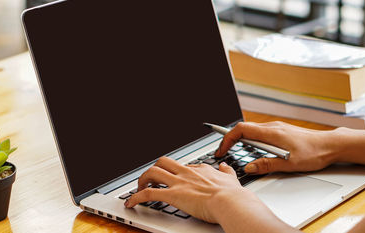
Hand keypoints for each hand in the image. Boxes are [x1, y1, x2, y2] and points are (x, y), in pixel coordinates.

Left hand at [124, 157, 254, 222]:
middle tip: (151, 180)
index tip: (173, 178)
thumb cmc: (233, 195)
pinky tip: (130, 203)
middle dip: (154, 170)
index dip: (175, 172)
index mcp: (200, 169)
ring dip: (142, 180)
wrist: (231, 202)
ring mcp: (178, 182)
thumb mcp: (231, 179)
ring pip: (152, 172)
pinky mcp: (172, 195)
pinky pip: (148, 194)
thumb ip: (226, 172)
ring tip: (138, 189)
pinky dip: (135, 197)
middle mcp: (187, 173)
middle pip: (163, 162)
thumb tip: (224, 166)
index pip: (183, 166)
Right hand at [216, 121, 335, 174]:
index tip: (222, 149)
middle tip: (223, 151)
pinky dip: (250, 139)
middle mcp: (272, 127)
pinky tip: (253, 149)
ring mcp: (276, 128)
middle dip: (230, 139)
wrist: (331, 145)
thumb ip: (266, 165)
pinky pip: (260, 132)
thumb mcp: (288, 164)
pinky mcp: (281, 131)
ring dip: (240, 139)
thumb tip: (249, 167)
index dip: (227, 138)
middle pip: (243, 128)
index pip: (241, 130)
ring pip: (251, 130)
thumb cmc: (314, 153)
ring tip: (234, 150)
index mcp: (271, 133)